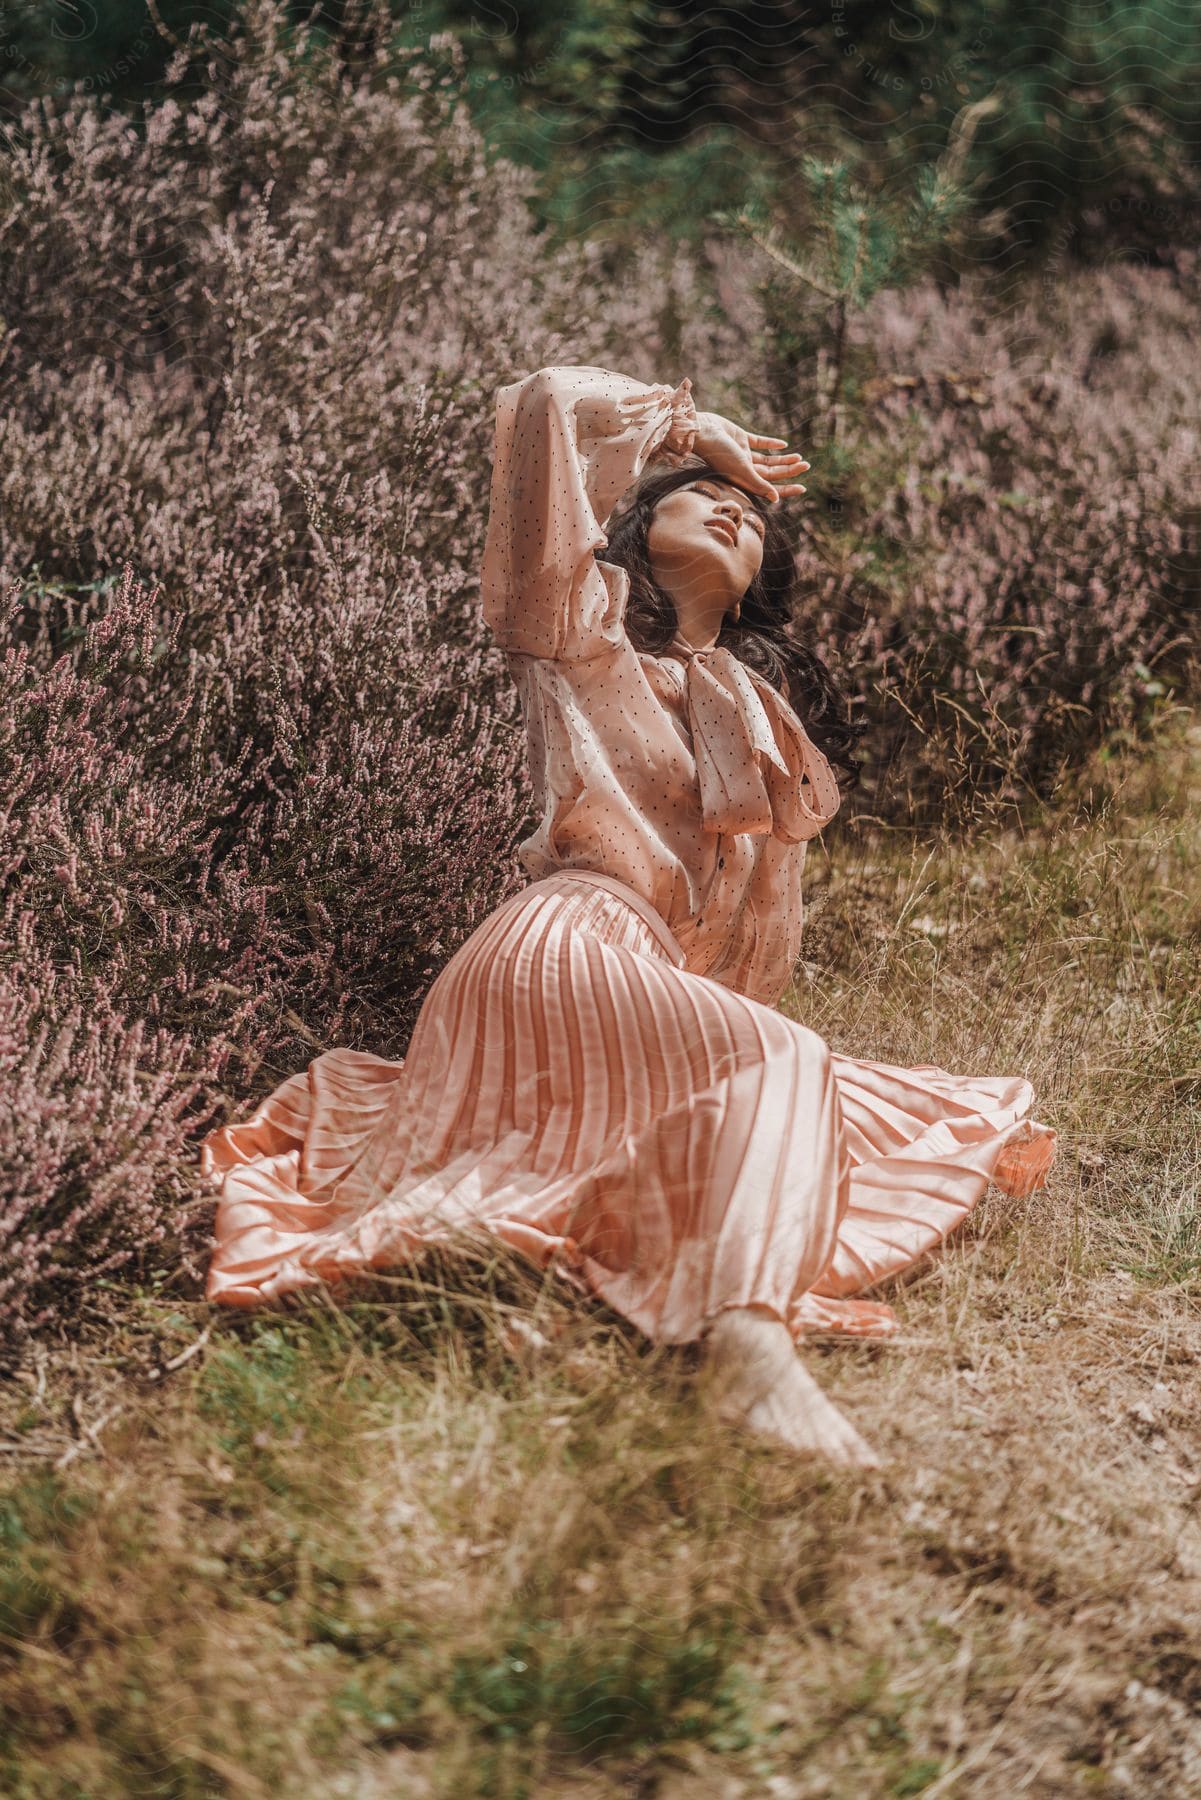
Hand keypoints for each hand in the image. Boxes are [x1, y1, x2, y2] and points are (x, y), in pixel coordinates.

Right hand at [691, 409, 808, 503]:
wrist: (702, 431)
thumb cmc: (718, 453)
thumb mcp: (741, 469)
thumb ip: (758, 483)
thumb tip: (776, 499)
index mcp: (743, 479)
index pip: (770, 487)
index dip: (786, 489)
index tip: (803, 488)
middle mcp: (743, 468)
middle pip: (771, 473)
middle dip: (789, 470)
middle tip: (806, 465)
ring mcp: (742, 453)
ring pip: (767, 459)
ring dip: (783, 459)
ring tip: (799, 458)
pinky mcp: (740, 438)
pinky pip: (759, 443)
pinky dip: (771, 444)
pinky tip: (783, 444)